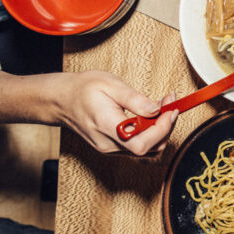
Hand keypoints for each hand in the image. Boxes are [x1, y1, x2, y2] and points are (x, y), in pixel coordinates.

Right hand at [54, 71, 177, 155]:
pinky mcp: (115, 148)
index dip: (162, 129)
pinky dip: (153, 133)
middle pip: (150, 148)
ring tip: (163, 106)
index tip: (171, 110)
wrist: (63, 100)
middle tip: (170, 102)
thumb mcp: (110, 84)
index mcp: (106, 126)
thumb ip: (135, 99)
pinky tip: (153, 115)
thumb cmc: (83, 90)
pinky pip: (141, 145)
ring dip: (162, 129)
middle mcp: (109, 144)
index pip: (141, 143)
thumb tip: (156, 110)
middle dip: (167, 126)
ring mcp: (112, 149)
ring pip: (148, 149)